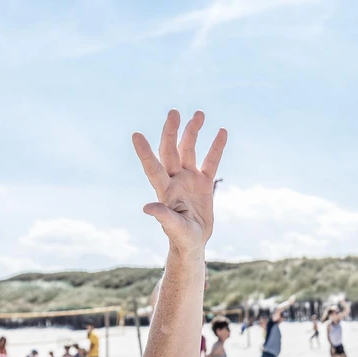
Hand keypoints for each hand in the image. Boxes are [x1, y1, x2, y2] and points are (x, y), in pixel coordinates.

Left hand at [132, 109, 226, 254]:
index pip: (153, 167)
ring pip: (189, 150)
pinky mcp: (204, 183)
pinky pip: (211, 161)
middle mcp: (175, 180)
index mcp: (165, 190)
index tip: (136, 135)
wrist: (193, 242)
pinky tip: (221, 132)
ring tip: (199, 114)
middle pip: (170, 150)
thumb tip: (147, 207)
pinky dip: (216, 147)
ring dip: (192, 132)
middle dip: (171, 132)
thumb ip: (163, 217)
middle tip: (173, 113)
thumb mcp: (174, 229)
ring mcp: (189, 179)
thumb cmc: (181, 238)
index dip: (144, 153)